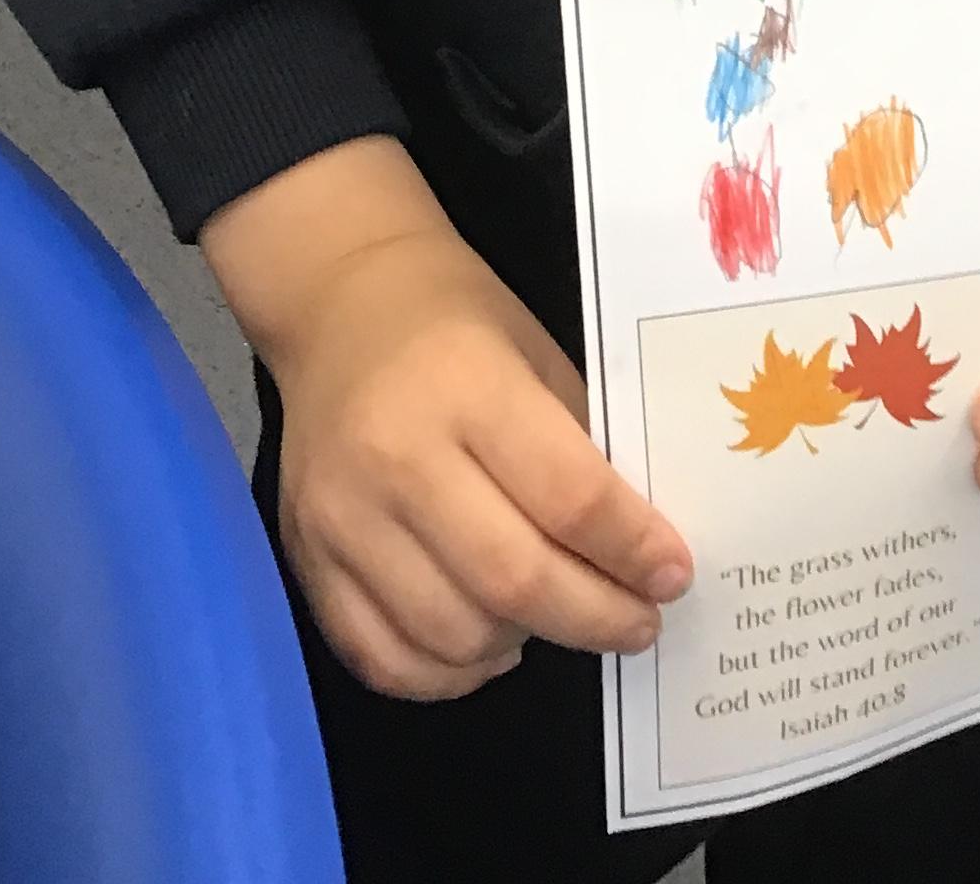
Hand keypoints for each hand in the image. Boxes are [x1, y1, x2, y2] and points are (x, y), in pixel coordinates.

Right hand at [204, 138, 691, 698]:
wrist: (335, 303)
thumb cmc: (453, 321)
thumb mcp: (535, 354)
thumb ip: (578, 450)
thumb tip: (635, 551)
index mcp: (467, 389)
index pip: (568, 497)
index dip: (632, 549)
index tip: (673, 574)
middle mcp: (396, 458)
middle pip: (512, 579)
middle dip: (595, 616)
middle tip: (640, 623)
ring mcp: (341, 518)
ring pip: (451, 634)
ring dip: (525, 643)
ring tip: (557, 618)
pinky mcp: (306, 560)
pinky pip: (384, 659)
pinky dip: (449, 675)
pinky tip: (489, 643)